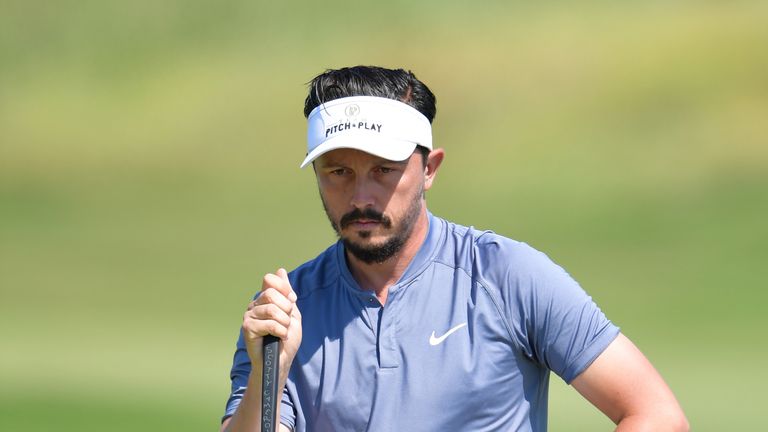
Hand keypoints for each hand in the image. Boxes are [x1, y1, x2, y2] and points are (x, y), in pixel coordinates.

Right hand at [242, 268, 301, 382]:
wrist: (281, 361)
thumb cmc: (286, 339)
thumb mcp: (292, 313)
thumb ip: (287, 293)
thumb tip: (280, 270)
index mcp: (264, 299)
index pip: (269, 280)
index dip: (284, 288)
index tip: (292, 301)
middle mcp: (255, 305)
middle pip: (271, 294)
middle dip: (286, 308)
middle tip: (287, 321)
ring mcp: (249, 316)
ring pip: (272, 309)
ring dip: (284, 322)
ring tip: (284, 331)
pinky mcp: (247, 328)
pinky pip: (269, 324)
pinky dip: (281, 331)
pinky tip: (280, 338)